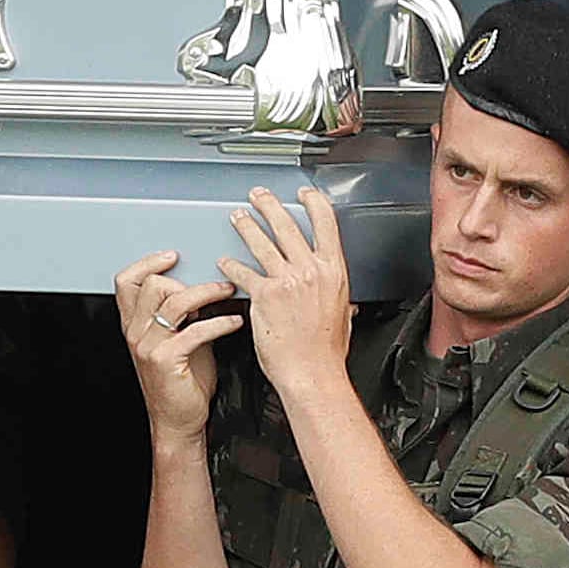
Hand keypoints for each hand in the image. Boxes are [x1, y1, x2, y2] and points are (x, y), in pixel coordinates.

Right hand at [114, 252, 243, 451]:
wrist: (178, 420)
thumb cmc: (183, 380)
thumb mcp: (180, 338)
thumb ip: (185, 313)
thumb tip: (208, 287)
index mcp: (135, 324)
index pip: (127, 281)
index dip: (148, 263)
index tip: (173, 257)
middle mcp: (136, 332)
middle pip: (153, 285)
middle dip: (189, 280)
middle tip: (216, 284)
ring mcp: (147, 346)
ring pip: (174, 301)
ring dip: (208, 293)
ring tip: (229, 293)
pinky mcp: (164, 360)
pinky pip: (194, 330)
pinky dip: (220, 322)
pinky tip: (234, 322)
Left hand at [217, 187, 351, 398]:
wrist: (311, 372)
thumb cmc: (326, 351)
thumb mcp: (343, 314)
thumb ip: (338, 296)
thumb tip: (339, 293)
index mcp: (334, 271)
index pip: (325, 223)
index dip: (313, 203)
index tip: (304, 195)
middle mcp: (310, 270)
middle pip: (287, 225)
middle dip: (269, 206)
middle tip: (259, 197)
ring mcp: (286, 280)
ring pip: (262, 242)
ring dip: (247, 226)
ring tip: (238, 218)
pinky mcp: (264, 295)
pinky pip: (243, 272)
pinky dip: (231, 266)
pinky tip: (224, 262)